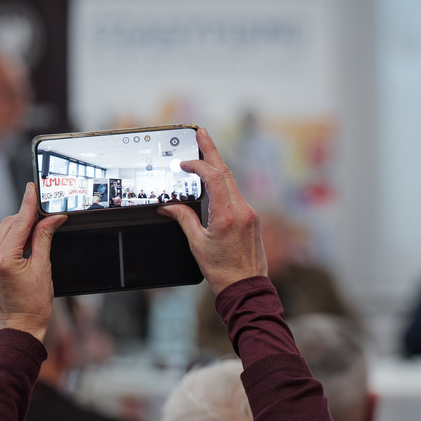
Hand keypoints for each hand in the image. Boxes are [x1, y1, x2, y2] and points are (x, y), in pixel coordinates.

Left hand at [0, 183, 66, 342]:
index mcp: (3, 259)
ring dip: (21, 226)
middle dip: (27, 216)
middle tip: (47, 211)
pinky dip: (14, 238)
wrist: (20, 327)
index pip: (19, 223)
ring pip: (3, 232)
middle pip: (9, 224)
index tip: (33, 188)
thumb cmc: (34, 305)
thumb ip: (44, 239)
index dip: (29, 204)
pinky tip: (28, 240)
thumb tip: (52, 219)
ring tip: (40, 228)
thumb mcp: (44, 268)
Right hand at [158, 127, 266, 293]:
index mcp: (227, 215)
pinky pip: (237, 194)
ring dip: (218, 167)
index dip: (199, 165)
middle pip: (227, 172)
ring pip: (233, 182)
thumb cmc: (222, 270)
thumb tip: (168, 206)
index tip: (185, 164)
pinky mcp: (252, 219)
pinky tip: (215, 181)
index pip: (215, 177)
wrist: (246, 287)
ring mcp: (250, 214)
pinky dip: (224, 183)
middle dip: (212, 151)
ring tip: (206, 152)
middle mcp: (242, 210)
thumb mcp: (197, 244)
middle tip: (202, 132)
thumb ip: (183, 219)